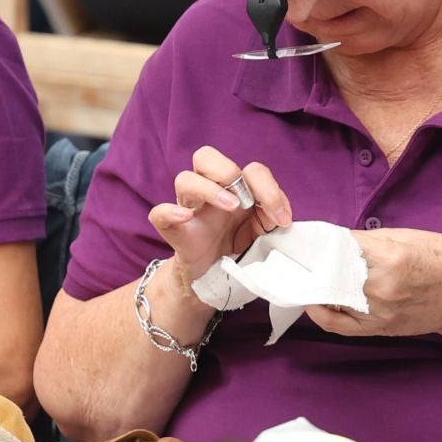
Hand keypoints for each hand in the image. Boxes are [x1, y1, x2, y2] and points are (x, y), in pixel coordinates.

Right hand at [147, 146, 292, 285]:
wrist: (216, 284)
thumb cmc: (240, 251)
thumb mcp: (265, 233)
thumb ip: (272, 217)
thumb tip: (281, 215)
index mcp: (235, 191)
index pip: (250, 170)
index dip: (269, 188)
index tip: (282, 218)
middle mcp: (210, 194)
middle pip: (205, 157)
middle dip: (227, 170)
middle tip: (245, 199)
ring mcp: (190, 211)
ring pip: (184, 179)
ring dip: (209, 189)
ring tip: (230, 207)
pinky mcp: (175, 233)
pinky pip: (159, 214)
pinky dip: (170, 212)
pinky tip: (186, 218)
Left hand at [305, 228, 441, 349]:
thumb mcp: (410, 237)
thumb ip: (371, 240)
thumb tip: (338, 241)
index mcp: (392, 257)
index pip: (342, 246)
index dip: (325, 240)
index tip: (313, 236)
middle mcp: (382, 287)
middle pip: (332, 272)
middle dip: (316, 262)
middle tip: (302, 253)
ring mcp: (379, 312)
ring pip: (332, 299)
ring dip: (315, 285)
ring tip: (305, 273)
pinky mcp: (380, 329)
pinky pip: (339, 326)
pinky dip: (321, 313)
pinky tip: (313, 301)